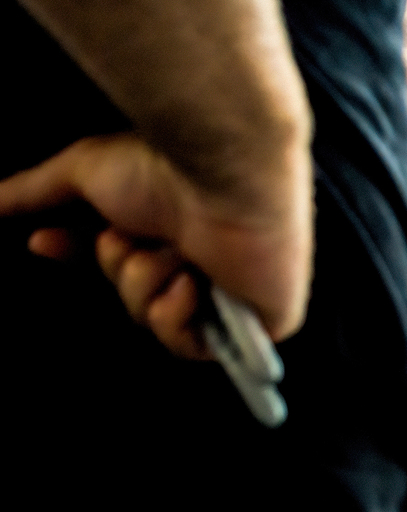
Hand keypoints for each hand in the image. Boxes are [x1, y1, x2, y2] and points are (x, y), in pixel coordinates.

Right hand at [0, 132, 311, 356]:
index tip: (42, 243)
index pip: (119, 263)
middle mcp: (209, 255)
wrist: (223, 171)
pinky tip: (194, 279)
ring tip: (173, 250)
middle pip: (132, 297)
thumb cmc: (164, 164)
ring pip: (157, 321)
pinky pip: (197, 346)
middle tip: (131, 237)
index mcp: (178, 224)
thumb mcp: (82, 171)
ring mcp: (239, 289)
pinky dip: (180, 316)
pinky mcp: (266, 318)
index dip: (80, 257)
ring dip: (147, 286)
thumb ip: (35, 190)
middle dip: (119, 269)